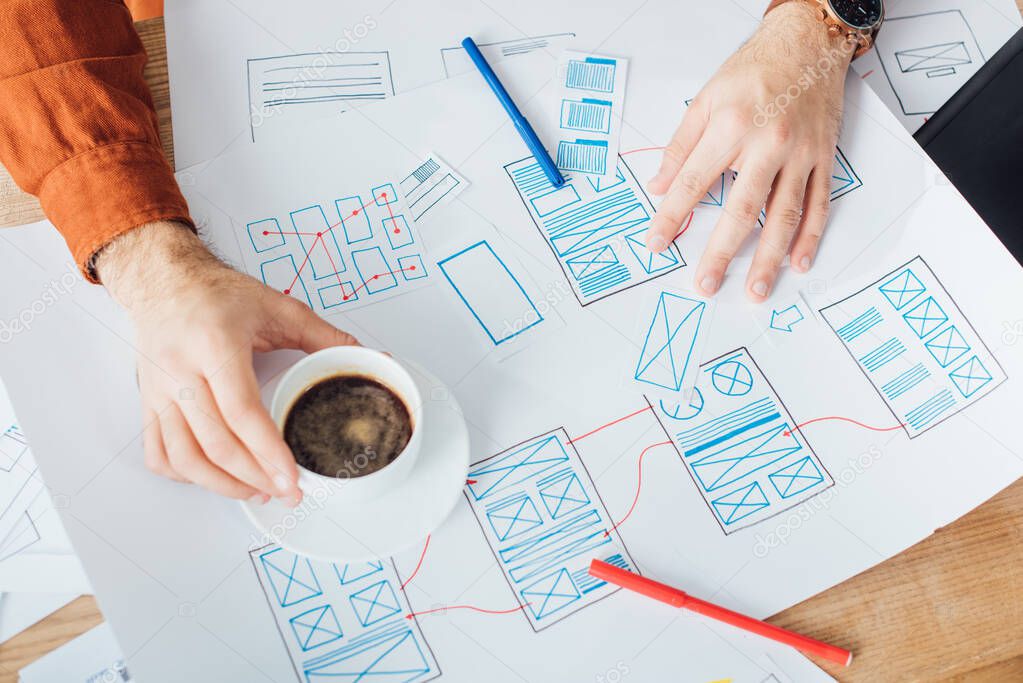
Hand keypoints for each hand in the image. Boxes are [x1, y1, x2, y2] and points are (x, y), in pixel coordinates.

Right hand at [96, 222, 359, 503]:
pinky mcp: (147, 400)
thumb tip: (372, 357)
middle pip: (216, 442)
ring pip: (184, 456)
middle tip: (286, 492)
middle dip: (254, 477)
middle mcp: (180, 370)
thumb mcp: (278, 306)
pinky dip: (184, 475)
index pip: (241, 411)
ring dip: (221, 484)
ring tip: (256, 492)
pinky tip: (212, 477)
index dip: (268, 451)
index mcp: (215, 344)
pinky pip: (157, 451)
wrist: (165, 280)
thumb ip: (324, 336)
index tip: (292, 476)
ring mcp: (158, 389)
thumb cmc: (220, 293)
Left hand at [645, 1, 854, 301]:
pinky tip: (798, 262)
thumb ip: (680, 146)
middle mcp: (767, 143)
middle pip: (740, 210)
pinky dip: (810, 237)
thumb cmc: (755, 69)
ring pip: (783, 215)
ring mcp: (800, 153)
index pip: (692, 183)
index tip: (657, 242)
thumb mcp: (705, 99)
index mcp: (730, 127)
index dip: (671, 217)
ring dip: (769, 258)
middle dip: (721, 252)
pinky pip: (819, 204)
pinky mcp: (824, 157)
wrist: (807, 43)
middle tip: (706, 284)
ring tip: (757, 289)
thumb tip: (658, 185)